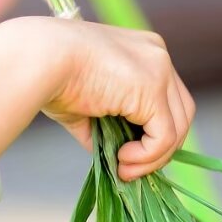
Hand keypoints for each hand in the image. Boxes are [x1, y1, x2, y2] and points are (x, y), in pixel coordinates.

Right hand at [43, 21, 195, 177]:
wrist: (40, 59)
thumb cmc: (51, 76)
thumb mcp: (86, 103)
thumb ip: (105, 125)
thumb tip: (112, 156)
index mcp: (143, 51)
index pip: (167, 98)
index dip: (155, 132)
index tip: (128, 154)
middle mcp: (158, 55)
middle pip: (181, 112)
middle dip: (161, 148)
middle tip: (131, 169)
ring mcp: (160, 70)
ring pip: (177, 128)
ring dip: (153, 158)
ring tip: (124, 170)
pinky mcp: (153, 89)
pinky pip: (164, 137)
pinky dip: (147, 156)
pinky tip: (122, 160)